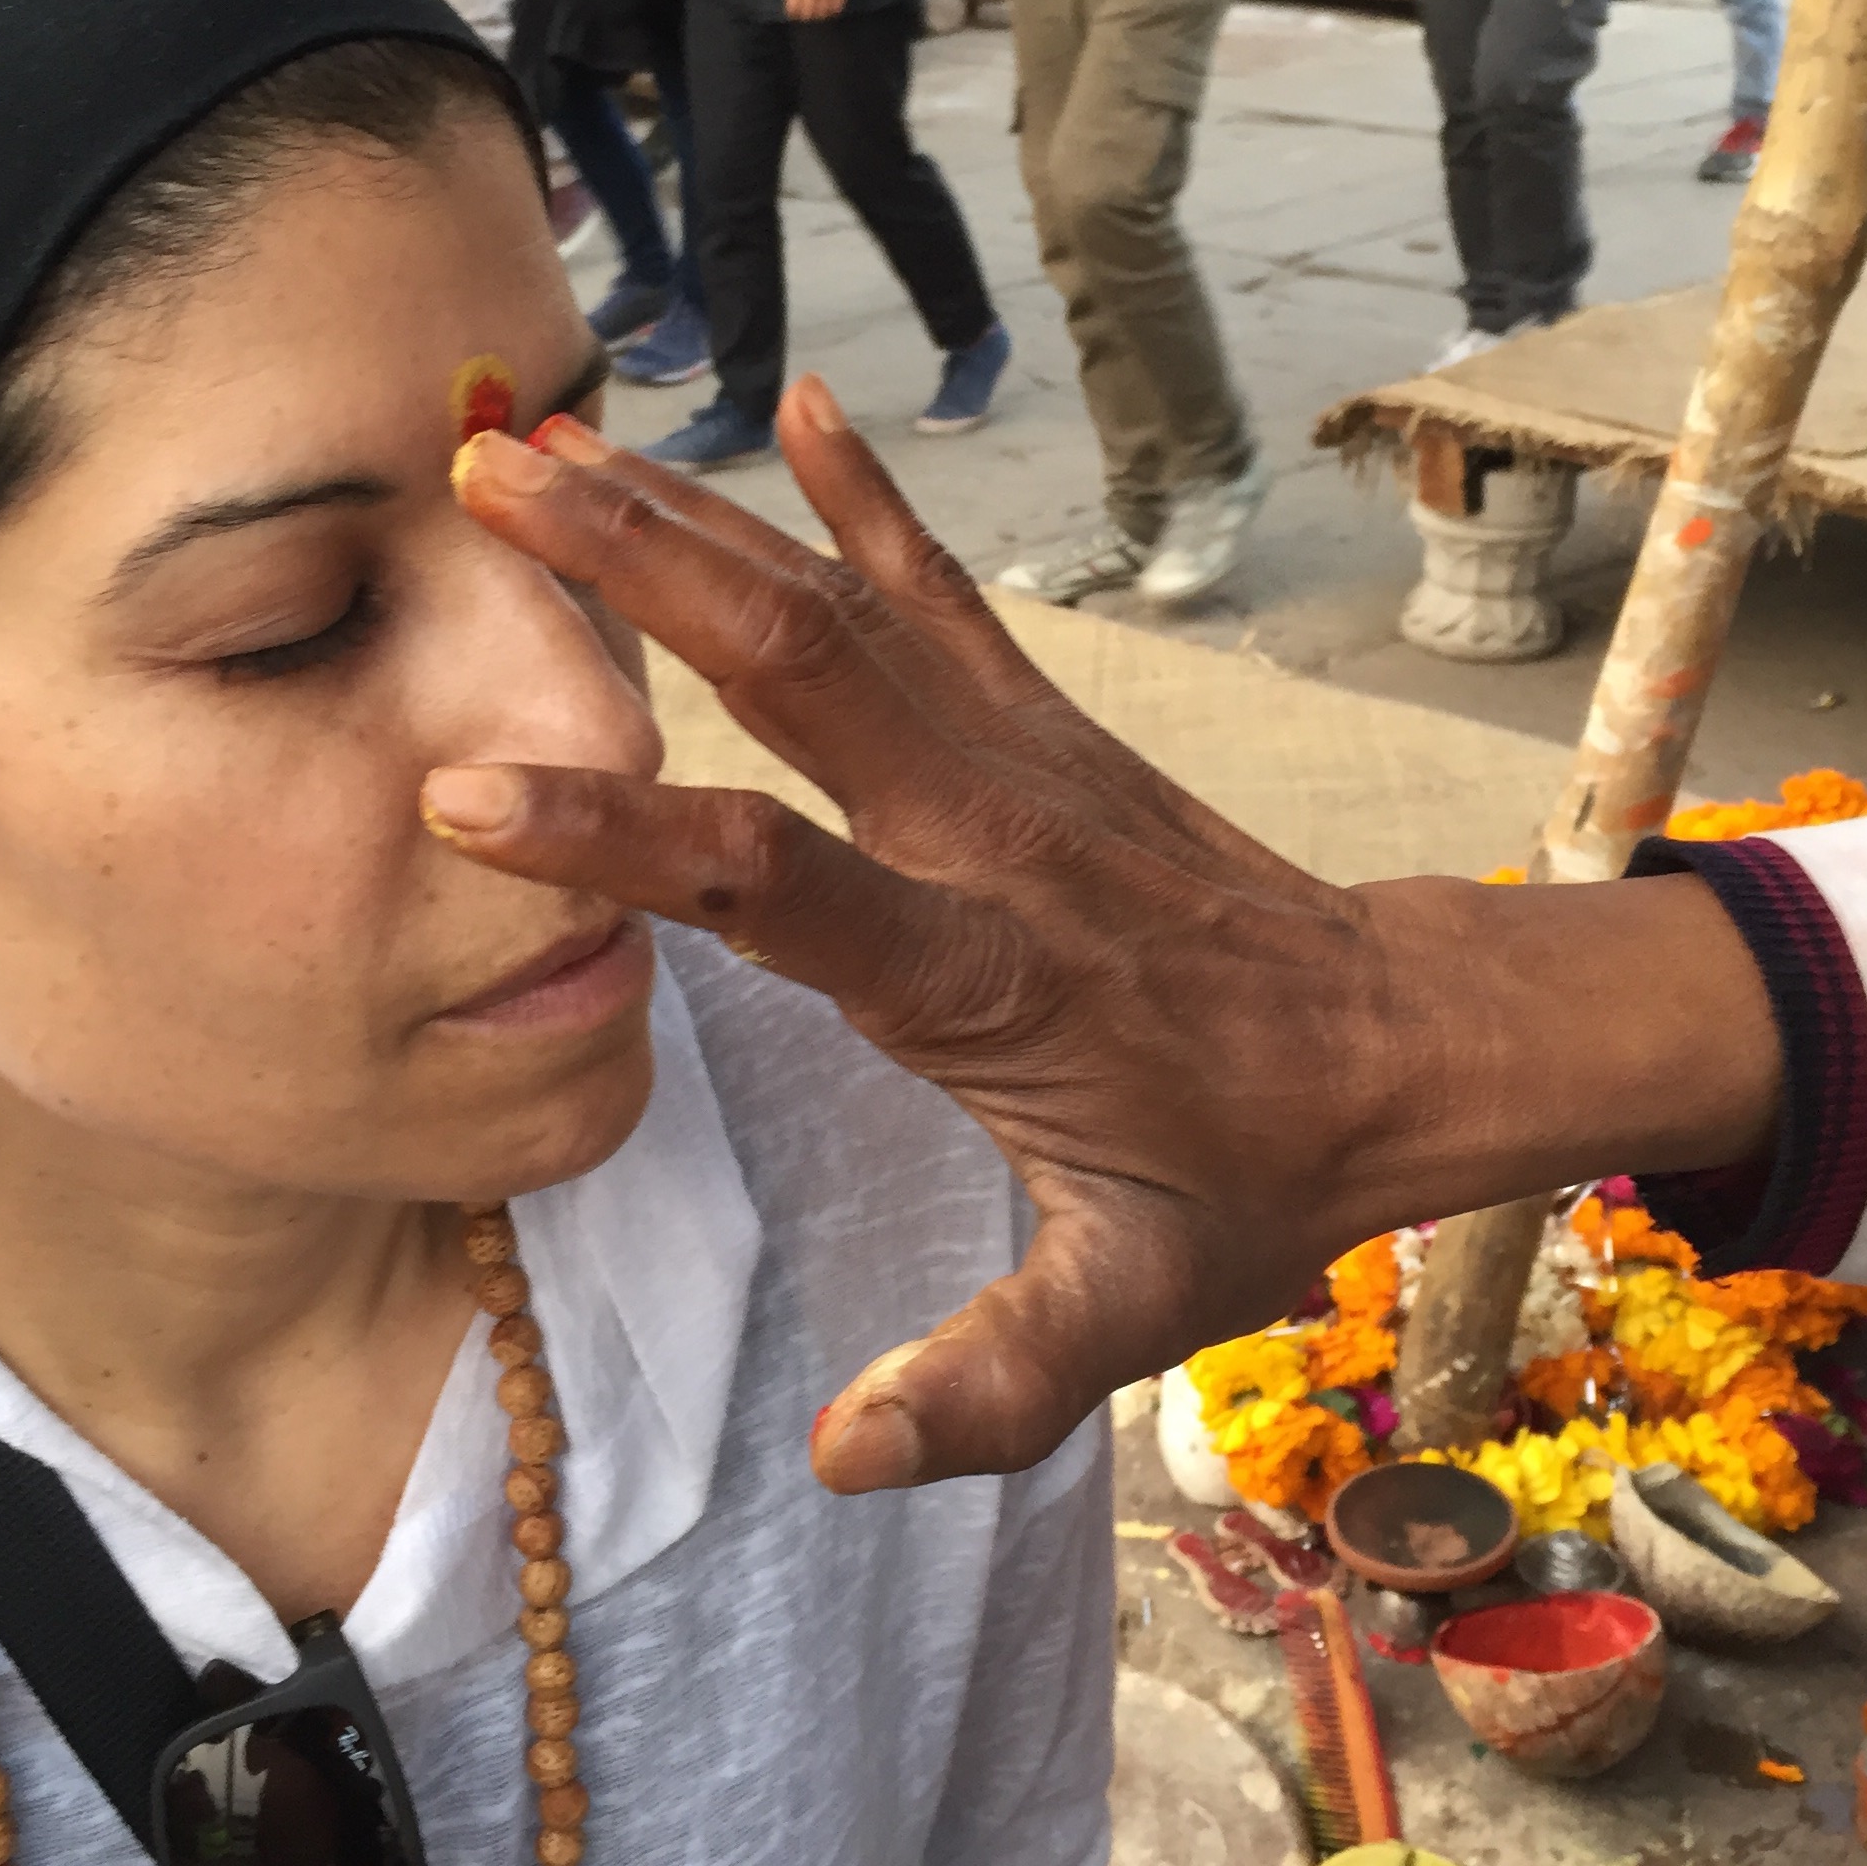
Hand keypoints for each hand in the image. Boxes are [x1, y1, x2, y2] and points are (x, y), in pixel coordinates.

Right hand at [433, 396, 1781, 1491]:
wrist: (1399, 1043)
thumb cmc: (1247, 1171)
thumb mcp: (1132, 1307)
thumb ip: (986, 1379)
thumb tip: (841, 1458)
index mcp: (983, 978)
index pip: (778, 887)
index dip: (624, 839)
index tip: (468, 790)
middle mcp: (992, 838)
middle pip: (798, 673)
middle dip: (634, 569)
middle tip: (486, 481)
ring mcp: (1024, 762)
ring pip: (846, 609)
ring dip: (701, 516)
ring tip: (557, 434)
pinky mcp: (1048, 731)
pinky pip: (946, 598)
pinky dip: (872, 503)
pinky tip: (805, 407)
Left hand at [785, 0, 854, 20]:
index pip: (793, 6)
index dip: (794, 13)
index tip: (795, 16)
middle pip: (807, 13)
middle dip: (806, 18)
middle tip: (807, 19)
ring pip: (822, 13)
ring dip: (820, 16)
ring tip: (820, 17)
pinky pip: (837, 6)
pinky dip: (833, 11)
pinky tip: (832, 11)